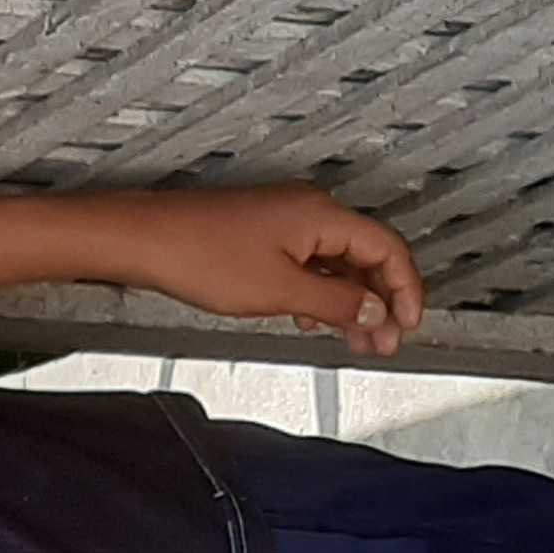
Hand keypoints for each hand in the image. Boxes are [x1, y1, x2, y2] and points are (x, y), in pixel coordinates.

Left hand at [125, 184, 424, 353]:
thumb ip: (334, 301)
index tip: (408, 324)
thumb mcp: (279, 290)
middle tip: (383, 342)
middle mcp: (308, 210)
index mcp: (322, 215)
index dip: (405, 290)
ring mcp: (285, 220)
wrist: (145, 239)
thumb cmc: (199, 254)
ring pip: (336, 261)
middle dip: (379, 301)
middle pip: (366, 255)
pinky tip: (313, 317)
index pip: (388, 249)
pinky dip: (320, 291)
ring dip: (349, 301)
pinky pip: (309, 262)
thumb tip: (373, 310)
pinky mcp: (263, 233)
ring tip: (354, 339)